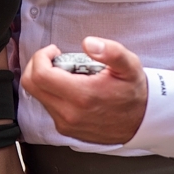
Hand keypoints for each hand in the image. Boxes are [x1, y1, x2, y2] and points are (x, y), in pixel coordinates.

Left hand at [20, 37, 148, 144]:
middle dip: (38, 65)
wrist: (142, 122)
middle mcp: (69, 114)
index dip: (41, 56)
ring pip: (37, 96)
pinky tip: (70, 87)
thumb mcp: (129, 66)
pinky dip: (51, 93)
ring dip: (46, 80)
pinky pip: (47, 107)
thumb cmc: (133, 92)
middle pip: (31, 85)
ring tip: (68, 74)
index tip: (55, 51)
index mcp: (82, 96)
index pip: (40, 74)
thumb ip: (111, 52)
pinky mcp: (66, 129)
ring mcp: (66, 124)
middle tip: (56, 59)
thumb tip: (89, 43)